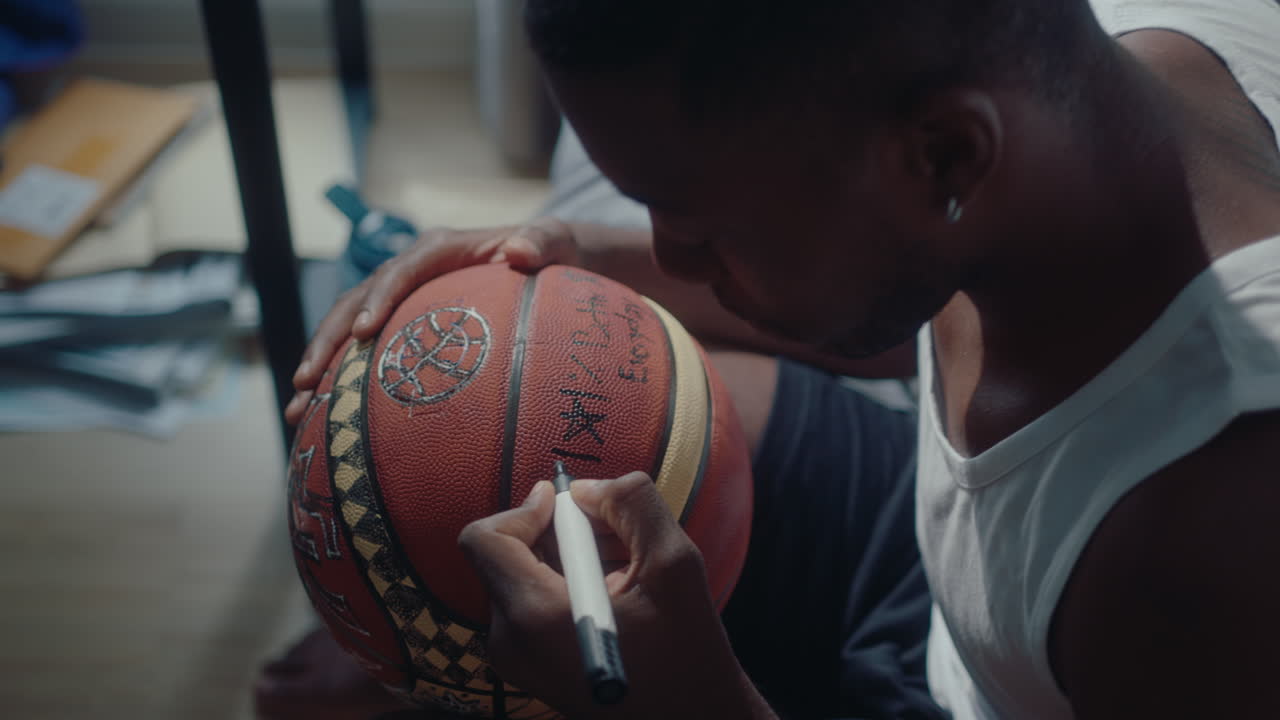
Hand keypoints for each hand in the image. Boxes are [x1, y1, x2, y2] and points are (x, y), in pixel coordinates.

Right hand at [284, 218, 579, 423]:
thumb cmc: (555, 252)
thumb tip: (518, 250)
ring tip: (298, 409)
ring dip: (321, 366)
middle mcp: (412, 271)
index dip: (379, 298)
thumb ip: (542, 241)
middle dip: (328, 341)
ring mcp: (402, 298)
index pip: (402, 270)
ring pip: (349, 328)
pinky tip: (325, 419)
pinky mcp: (403, 323)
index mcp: (440, 250)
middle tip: (306, 383)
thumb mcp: (556, 241)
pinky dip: (343, 380)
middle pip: (357, 301)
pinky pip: (366, 351)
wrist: (552, 263)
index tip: (365, 332)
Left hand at [457, 473, 772, 719]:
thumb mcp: (675, 565)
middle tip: (614, 534)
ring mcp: (515, 660)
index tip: (570, 505)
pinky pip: (530, 602)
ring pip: (521, 574)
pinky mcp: (527, 667)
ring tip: (623, 571)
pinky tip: (614, 595)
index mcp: (534, 617)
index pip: (484, 539)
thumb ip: (632, 505)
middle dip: (557, 530)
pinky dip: (565, 583)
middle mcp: (510, 642)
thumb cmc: (687, 652)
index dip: (524, 508)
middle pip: (505, 553)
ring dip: (567, 555)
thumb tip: (586, 487)